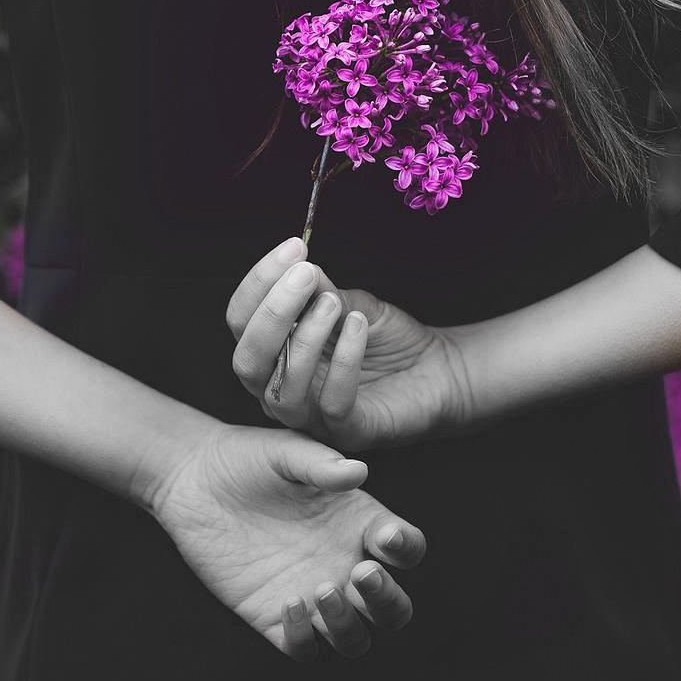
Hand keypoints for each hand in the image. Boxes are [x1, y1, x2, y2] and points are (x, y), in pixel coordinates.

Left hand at [146, 422, 427, 659]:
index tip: (384, 538)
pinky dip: (304, 637)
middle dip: (387, 601)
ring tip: (321, 589)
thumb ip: (322, 464)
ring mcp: (311, 595)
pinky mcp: (272, 615)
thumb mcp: (286, 452)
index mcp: (359, 524)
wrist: (194, 479)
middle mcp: (343, 564)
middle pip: (393, 609)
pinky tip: (288, 603)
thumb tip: (359, 473)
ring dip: (348, 625)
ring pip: (354, 638)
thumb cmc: (248, 458)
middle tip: (361, 574)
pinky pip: (303, 648)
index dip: (406, 550)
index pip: (406, 549)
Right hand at [225, 238, 475, 450]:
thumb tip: (295, 267)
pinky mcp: (349, 432)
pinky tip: (359, 326)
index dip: (259, 283)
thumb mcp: (348, 304)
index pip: (241, 321)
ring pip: (283, 390)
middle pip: (248, 361)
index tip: (294, 248)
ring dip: (306, 339)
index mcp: (273, 353)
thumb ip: (319, 292)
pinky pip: (334, 405)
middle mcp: (281, 388)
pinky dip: (345, 361)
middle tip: (304, 274)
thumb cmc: (385, 337)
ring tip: (333, 303)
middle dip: (272, 313)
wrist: (439, 368)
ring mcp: (312, 417)